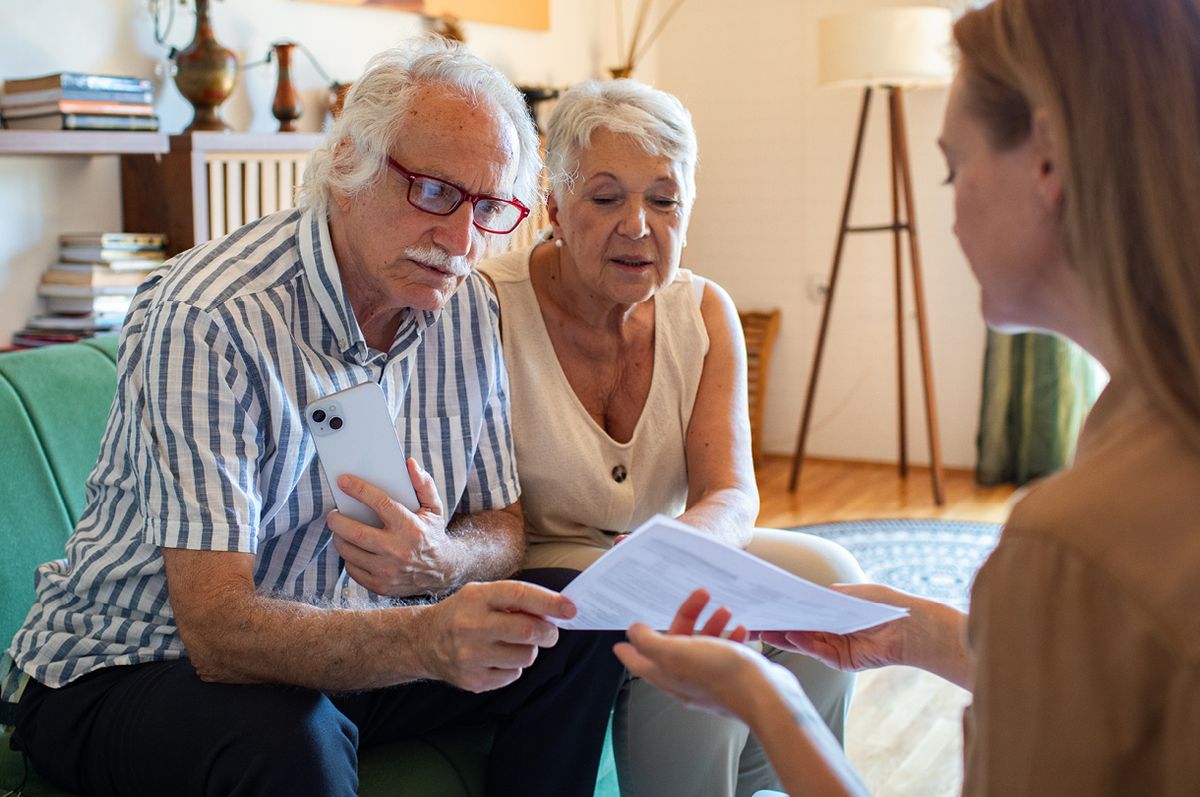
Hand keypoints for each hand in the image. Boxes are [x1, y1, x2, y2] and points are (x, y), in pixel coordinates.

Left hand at [328, 458, 458, 596]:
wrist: (442, 571)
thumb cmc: (432, 534)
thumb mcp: (434, 508)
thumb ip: (423, 484)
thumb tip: (410, 464)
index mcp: (411, 528)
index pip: (380, 503)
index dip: (359, 490)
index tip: (343, 481)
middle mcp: (398, 550)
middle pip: (355, 533)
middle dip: (337, 520)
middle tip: (333, 513)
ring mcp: (388, 571)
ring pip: (349, 552)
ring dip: (339, 538)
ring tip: (340, 529)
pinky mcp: (380, 585)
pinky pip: (352, 569)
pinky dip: (348, 556)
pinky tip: (352, 547)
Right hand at [418, 580, 575, 692]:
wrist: (424, 641)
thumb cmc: (464, 613)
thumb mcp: (482, 595)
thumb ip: (515, 600)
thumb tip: (556, 611)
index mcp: (476, 598)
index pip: (519, 595)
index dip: (549, 602)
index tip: (571, 609)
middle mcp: (471, 626)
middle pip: (527, 631)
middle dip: (548, 632)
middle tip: (550, 632)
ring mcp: (470, 656)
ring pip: (525, 656)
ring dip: (530, 650)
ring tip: (514, 643)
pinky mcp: (473, 681)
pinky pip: (513, 675)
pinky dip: (514, 666)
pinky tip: (497, 658)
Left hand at [614, 589, 774, 716]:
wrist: (765, 696)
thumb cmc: (721, 674)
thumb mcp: (676, 652)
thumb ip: (649, 642)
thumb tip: (632, 633)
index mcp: (667, 675)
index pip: (638, 661)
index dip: (629, 647)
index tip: (623, 637)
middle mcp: (685, 680)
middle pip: (674, 645)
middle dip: (685, 618)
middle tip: (700, 596)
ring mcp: (710, 680)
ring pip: (702, 646)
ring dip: (710, 624)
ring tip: (724, 610)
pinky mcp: (732, 677)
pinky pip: (726, 653)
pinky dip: (730, 637)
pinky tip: (740, 629)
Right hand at [756, 584, 966, 684]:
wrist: (911, 627)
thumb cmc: (883, 603)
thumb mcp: (850, 594)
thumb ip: (824, 595)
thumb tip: (798, 594)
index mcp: (829, 611)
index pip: (798, 608)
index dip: (780, 605)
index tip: (759, 600)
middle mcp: (828, 629)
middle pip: (795, 626)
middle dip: (774, 622)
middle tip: (750, 618)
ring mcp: (833, 646)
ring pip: (802, 641)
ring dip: (782, 635)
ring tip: (762, 629)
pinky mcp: (841, 660)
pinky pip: (817, 652)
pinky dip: (803, 643)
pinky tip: (790, 634)